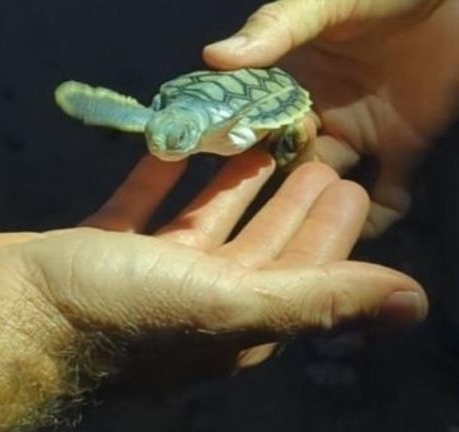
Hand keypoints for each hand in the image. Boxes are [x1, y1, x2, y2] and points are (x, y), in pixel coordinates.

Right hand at [0, 152, 425, 431]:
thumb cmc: (110, 315)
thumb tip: (416, 303)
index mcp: (229, 328)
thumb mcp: (227, 305)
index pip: (300, 275)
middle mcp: (188, 308)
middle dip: (289, 202)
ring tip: (259, 135)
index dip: (331, 231)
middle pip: (256, 248)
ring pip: (201, 223)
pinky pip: (141, 206)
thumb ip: (319, 298)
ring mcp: (137, 279)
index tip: (351, 178)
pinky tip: (177, 145)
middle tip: (317, 146)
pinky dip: (163, 175)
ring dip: (233, 182)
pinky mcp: (93, 252)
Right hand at [204, 0, 458, 234]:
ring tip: (320, 216)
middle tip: (281, 198)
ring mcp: (358, 134)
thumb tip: (214, 56)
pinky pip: (387, 193)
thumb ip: (275, 27)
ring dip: (322, 205)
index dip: (241, 144)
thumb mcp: (323, 2)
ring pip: (327, 184)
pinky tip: (370, 223)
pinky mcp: (403, 146)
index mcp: (289, 82)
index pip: (253, 123)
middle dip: (281, 183)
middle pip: (285, 162)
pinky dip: (380, 215)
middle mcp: (316, 115)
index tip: (230, 164)